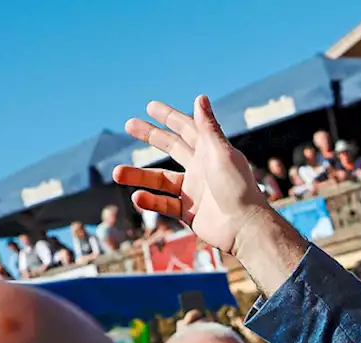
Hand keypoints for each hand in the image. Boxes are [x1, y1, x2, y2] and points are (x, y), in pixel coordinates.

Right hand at [113, 96, 270, 256]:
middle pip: (173, 148)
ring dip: (139, 176)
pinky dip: (150, 201)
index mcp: (211, 152)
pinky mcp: (190, 212)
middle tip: (129, 124)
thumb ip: (208, 127)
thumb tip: (200, 96)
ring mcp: (195, 191)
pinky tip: (137, 197)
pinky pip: (164, 204)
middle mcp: (202, 169)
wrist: (244, 227)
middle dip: (151, 136)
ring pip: (161, 179)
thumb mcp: (221, 154)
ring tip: (116, 172)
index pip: (188, 129)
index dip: (170, 117)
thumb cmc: (237, 188)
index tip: (150, 106)